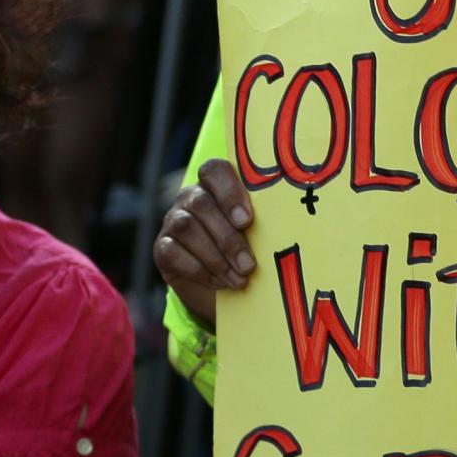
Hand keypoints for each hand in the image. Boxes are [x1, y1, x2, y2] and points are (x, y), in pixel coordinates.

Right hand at [153, 158, 257, 329]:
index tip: (247, 220)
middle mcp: (191, 197)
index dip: (229, 192)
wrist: (221, 287)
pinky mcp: (162, 247)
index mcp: (216, 185)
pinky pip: (173, 252)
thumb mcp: (259, 234)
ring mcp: (173, 220)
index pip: (214, 170)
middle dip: (228, 238)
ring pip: (186, 227)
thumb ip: (266, 223)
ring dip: (216, 257)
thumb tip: (294, 229)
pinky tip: (220, 282)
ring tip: (239, 278)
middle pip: (201, 204)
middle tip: (249, 265)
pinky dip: (199, 270)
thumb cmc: (248, 250)